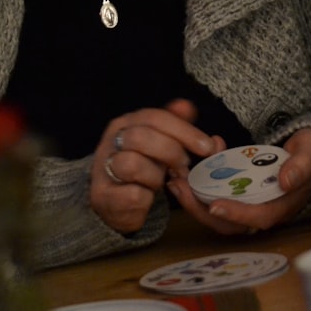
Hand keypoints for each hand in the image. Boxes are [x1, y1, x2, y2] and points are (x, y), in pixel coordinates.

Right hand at [90, 99, 220, 233]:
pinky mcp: (103, 196)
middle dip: (171, 152)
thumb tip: (187, 106)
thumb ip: (175, 123)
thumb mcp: (160, 142)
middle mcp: (110, 142)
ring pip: (133, 164)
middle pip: (142, 137)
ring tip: (161, 182)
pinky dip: (148, 198)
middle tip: (185, 166)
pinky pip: (133, 194)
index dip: (184, 131)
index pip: (155, 117)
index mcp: (125, 123)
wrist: (117, 204)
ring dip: (156, 176)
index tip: (207, 146)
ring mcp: (103, 169)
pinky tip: (148, 196)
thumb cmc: (143, 166)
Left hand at [167, 127, 310, 234]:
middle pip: (229, 223)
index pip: (258, 217)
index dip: (236, 214)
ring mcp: (250, 203)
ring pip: (218, 212)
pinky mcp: (240, 193)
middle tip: (180, 187)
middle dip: (201, 209)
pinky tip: (193, 165)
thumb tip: (286, 181)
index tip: (214, 204)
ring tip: (177, 180)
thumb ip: (301, 166)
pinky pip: (217, 195)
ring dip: (195, 200)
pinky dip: (202, 184)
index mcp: (283, 205)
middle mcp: (263, 209)